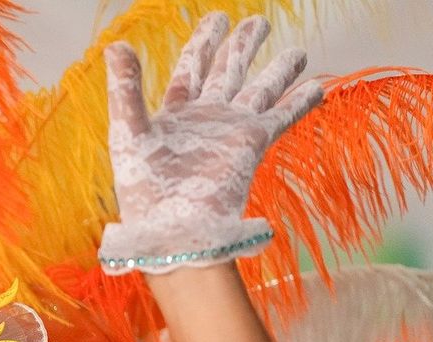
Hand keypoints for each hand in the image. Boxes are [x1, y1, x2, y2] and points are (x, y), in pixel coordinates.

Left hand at [98, 13, 322, 273]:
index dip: (204, 42)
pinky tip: (317, 87)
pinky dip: (299, 102)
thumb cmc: (144, 190)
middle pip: (228, 72)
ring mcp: (230, 132)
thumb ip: (125, 89)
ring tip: (299, 52)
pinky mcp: (252, 145)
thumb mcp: (129, 132)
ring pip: (260, 91)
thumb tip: (115, 45)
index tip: (219, 17)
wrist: (171, 229)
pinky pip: (282, 116)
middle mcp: (206, 119)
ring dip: (278, 72)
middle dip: (242, 46)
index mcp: (173, 114)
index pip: (192, 67)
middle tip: (259, 22)